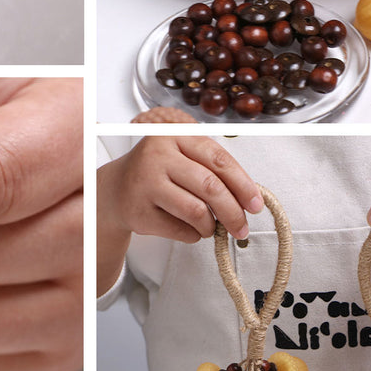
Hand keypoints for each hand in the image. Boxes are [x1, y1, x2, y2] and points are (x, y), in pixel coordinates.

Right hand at [97, 138, 262, 294]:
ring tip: (210, 227)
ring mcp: (145, 182)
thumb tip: (249, 200)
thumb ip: (214, 171)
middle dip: (233, 212)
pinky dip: (193, 235)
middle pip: (210, 186)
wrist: (115, 190)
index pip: (219, 160)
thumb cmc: (158, 173)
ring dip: (211, 226)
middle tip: (241, 227)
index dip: (243, 184)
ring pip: (196, 211)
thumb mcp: (184, 158)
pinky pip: (180, 230)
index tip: (256, 204)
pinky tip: (189, 229)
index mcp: (175, 135)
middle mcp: (157, 155)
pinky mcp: (139, 211)